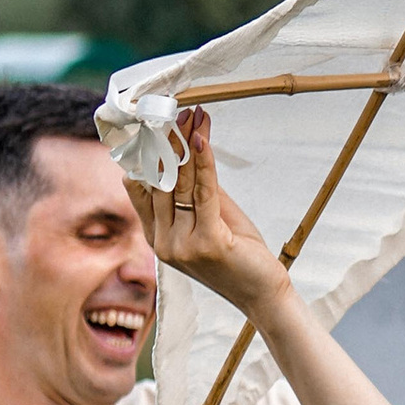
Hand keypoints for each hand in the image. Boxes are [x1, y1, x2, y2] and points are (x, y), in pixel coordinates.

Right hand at [128, 108, 286, 314]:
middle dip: (170, 141)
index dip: (148, 152)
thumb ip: (196, 189)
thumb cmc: (239, 254)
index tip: (157, 122)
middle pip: (161, 180)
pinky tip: (202, 138)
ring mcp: (181, 245)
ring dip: (188, 143)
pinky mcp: (206, 243)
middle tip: (178, 110)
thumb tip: (190, 147)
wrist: (263, 294)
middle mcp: (162, 242)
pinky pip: (203, 193)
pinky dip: (204, 162)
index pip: (141, 186)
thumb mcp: (212, 217)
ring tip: (194, 115)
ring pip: (181, 183)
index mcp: (156, 236)